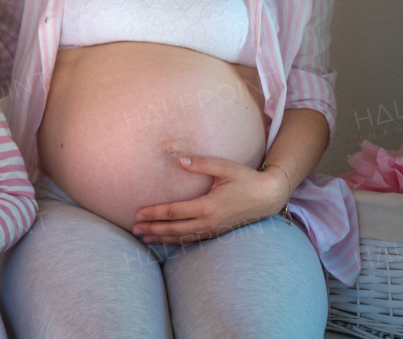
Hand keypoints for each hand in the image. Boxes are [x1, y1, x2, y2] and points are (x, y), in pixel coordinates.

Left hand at [130, 156, 288, 244]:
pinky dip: (177, 241)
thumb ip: (202, 164)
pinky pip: (192, 239)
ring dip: (162, 238)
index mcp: (208, 206)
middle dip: (153, 229)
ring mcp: (214, 230)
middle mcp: (209, 222)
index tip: (138, 213)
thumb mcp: (225, 167)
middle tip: (134, 229)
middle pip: (174, 229)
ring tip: (144, 238)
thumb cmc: (246, 179)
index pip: (174, 212)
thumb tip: (180, 160)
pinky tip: (166, 241)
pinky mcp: (217, 233)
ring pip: (182, 238)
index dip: (155, 213)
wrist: (268, 197)